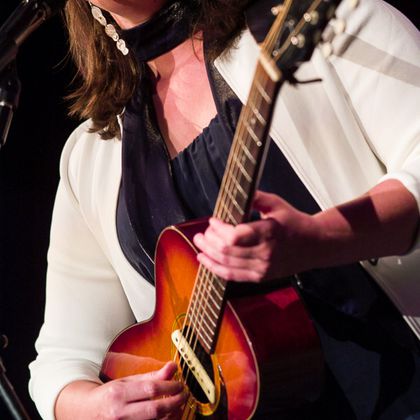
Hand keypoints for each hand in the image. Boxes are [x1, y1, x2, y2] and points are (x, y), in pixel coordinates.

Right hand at [57, 362, 186, 419]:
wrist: (85, 413)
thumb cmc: (109, 396)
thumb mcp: (126, 381)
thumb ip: (150, 376)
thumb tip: (172, 366)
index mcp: (118, 394)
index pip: (150, 389)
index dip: (170, 386)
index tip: (179, 383)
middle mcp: (119, 413)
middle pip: (155, 410)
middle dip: (175, 402)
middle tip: (184, 394)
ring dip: (173, 414)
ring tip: (179, 404)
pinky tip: (169, 416)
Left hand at [193, 190, 321, 281]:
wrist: (314, 245)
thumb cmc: (293, 221)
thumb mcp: (276, 203)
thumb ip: (255, 197)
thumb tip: (233, 194)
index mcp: (269, 233)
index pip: (234, 236)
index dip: (218, 229)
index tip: (213, 220)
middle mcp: (265, 253)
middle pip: (227, 251)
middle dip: (209, 241)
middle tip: (202, 233)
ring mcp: (263, 268)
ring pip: (226, 264)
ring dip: (208, 254)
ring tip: (199, 244)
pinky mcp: (260, 277)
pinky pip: (233, 276)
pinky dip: (216, 268)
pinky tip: (205, 260)